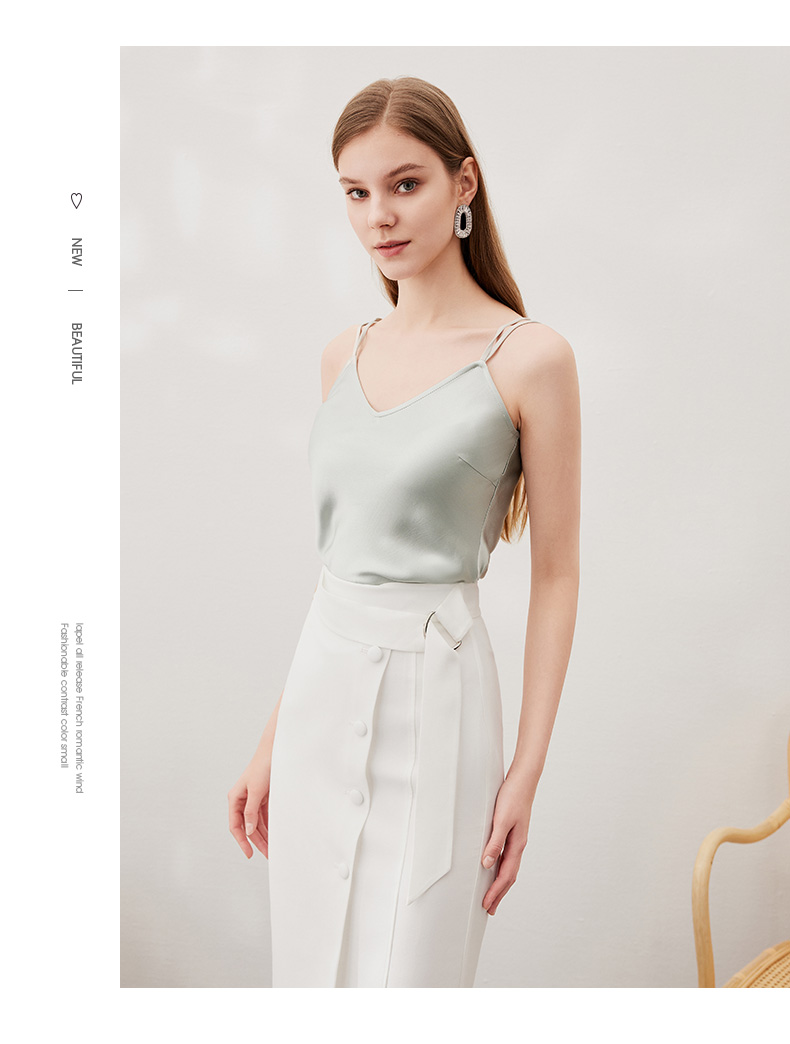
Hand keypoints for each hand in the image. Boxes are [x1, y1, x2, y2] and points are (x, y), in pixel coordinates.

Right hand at [228, 754, 271, 859]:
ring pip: (256, 823)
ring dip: (264, 835)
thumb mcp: (256, 791)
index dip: (241, 841)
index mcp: (235, 798)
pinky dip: (269, 825)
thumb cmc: (262, 766)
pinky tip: (274, 834)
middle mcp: (242, 800)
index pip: (235, 825)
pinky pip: (264, 816)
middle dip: (257, 841)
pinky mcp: (263, 797)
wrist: (274, 751)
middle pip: (247, 827)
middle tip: (268, 855)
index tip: (249, 854)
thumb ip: (251, 811)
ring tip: (273, 848)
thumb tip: (248, 831)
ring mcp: (253, 799)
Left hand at [480, 775, 534, 915]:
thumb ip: (494, 842)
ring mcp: (517, 839)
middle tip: (489, 909)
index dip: (495, 892)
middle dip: (499, 893)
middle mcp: (518, 845)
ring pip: (509, 867)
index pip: (505, 875)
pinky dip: (502, 868)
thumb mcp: (501, 820)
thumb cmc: (513, 797)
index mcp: (517, 844)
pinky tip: (496, 868)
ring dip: (501, 883)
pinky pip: (508, 857)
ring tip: (493, 894)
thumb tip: (487, 864)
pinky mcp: (514, 832)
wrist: (524, 780)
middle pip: (509, 876)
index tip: (486, 905)